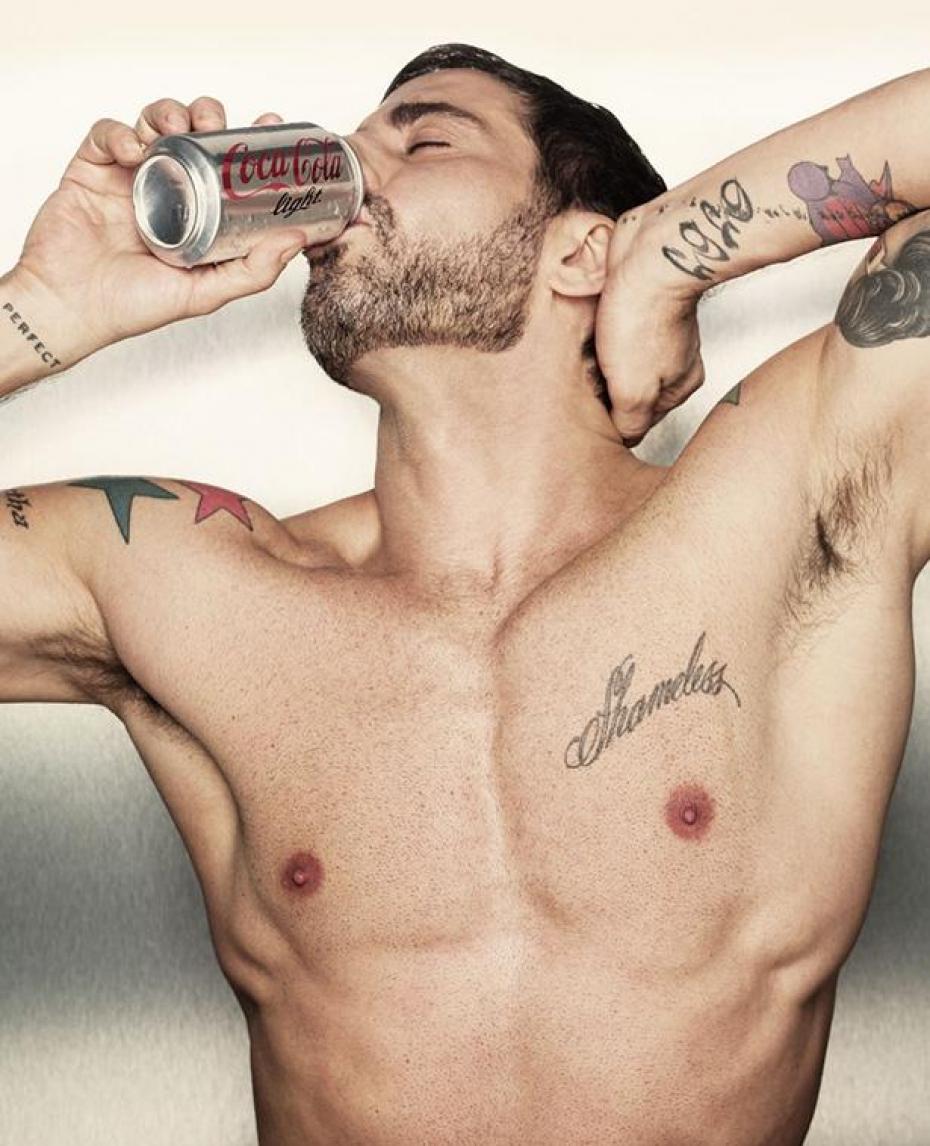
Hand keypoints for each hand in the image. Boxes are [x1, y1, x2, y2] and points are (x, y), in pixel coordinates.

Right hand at [13, 97, 310, 365]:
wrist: (72, 307)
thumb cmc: (134, 307)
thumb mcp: (206, 293)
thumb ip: (253, 272)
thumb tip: (297, 240)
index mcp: (197, 212)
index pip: (227, 165)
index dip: (248, 140)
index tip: (270, 126)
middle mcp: (166, 190)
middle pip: (193, 133)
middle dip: (207, 115)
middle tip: (216, 123)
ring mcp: (129, 177)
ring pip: (153, 122)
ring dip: (168, 112)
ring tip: (178, 125)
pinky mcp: (92, 169)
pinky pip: (106, 134)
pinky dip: (120, 132)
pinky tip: (134, 150)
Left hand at [595, 209, 706, 446]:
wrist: (648, 250)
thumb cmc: (645, 314)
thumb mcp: (634, 390)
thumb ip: (630, 422)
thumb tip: (624, 440)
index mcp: (679, 385)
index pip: (637, 422)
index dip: (611, 418)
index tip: (593, 408)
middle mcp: (671, 360)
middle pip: (625, 392)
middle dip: (602, 389)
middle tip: (589, 375)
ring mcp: (654, 332)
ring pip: (614, 365)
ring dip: (594, 361)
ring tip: (588, 348)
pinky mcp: (634, 307)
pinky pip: (607, 334)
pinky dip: (594, 334)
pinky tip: (589, 327)